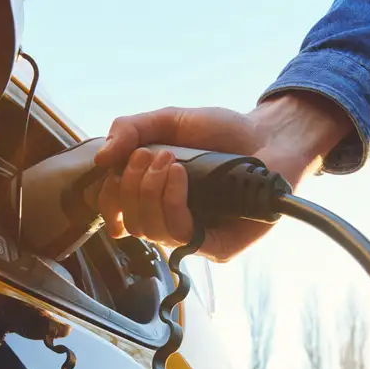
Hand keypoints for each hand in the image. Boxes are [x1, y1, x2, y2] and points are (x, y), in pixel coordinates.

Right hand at [88, 91, 352, 261]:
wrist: (269, 135)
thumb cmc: (222, 131)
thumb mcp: (168, 121)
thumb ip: (130, 130)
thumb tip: (100, 159)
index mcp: (155, 199)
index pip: (117, 217)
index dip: (108, 200)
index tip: (113, 170)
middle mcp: (172, 221)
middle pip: (130, 223)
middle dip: (131, 185)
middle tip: (152, 154)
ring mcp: (195, 236)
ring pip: (150, 231)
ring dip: (149, 191)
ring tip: (170, 161)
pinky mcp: (218, 247)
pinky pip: (181, 236)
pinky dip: (171, 202)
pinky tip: (181, 176)